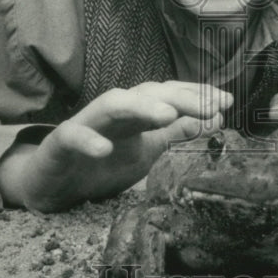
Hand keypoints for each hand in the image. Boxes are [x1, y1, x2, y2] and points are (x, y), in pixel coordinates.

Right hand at [0, 81, 232, 211]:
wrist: (50, 183)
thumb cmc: (100, 163)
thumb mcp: (148, 150)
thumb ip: (177, 133)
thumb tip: (216, 117)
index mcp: (135, 113)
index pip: (168, 94)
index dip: (196, 95)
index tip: (227, 101)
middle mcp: (112, 112)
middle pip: (146, 93)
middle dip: (178, 97)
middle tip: (209, 106)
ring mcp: (85, 124)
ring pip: (111, 105)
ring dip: (139, 107)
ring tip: (166, 115)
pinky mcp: (58, 144)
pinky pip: (72, 137)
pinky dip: (88, 140)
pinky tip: (104, 150)